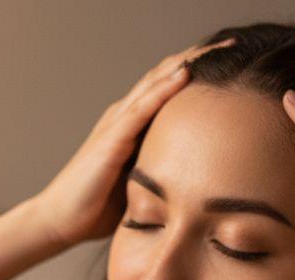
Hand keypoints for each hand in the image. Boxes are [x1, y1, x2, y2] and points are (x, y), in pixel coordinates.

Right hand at [31, 37, 237, 248]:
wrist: (60, 221)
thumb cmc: (96, 209)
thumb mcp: (139, 184)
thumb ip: (161, 171)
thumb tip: (197, 179)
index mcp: (132, 125)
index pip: (168, 88)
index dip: (198, 71)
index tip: (231, 63)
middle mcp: (124, 116)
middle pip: (166, 75)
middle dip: (200, 57)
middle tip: (234, 43)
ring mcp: (116, 124)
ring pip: (156, 82)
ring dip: (187, 63)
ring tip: (218, 48)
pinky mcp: (110, 140)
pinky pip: (141, 108)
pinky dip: (163, 89)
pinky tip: (185, 75)